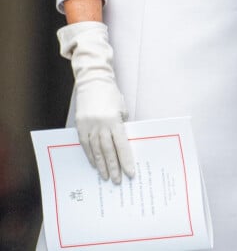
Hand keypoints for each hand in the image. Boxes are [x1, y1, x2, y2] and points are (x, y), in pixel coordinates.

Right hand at [58, 22, 134, 183]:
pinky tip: (94, 164)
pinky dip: (90, 156)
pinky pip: (85, 145)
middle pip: (108, 151)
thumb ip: (122, 126)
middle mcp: (101, 124)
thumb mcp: (122, 109)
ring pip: (95, 150)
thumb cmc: (111, 95)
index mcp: (114, 120)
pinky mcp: (80, 126)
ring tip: (106, 177)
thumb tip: (123, 146)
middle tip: (117, 181)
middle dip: (114, 167)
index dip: (126, 160)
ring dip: (101, 165)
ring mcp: (89, 125)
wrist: (93, 81)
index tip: (130, 173)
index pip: (121, 145)